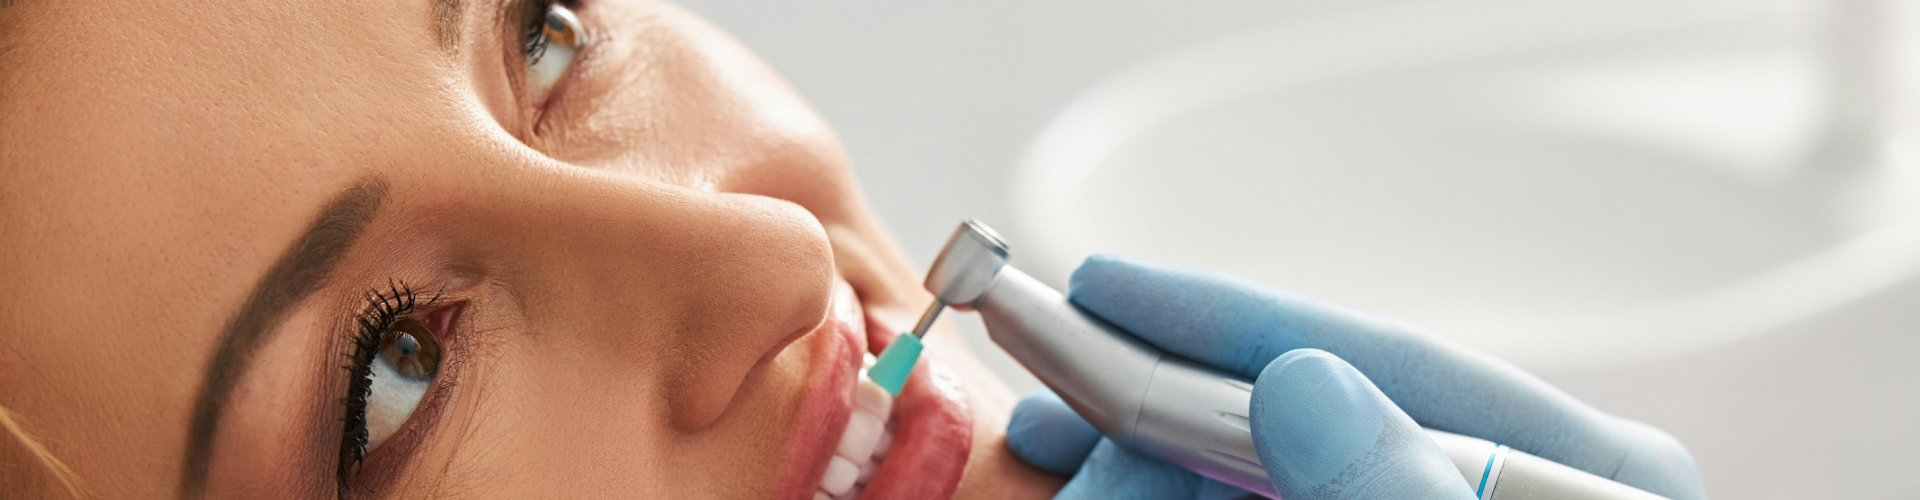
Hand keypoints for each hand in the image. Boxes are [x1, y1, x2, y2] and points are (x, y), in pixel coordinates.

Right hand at [1005, 255, 1706, 499]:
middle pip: (1305, 422)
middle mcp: (1493, 494)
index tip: (1105, 290)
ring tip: (1068, 474)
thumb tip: (1300, 385)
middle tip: (1064, 418)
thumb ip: (1408, 495)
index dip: (1231, 319)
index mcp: (1580, 476)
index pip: (1385, 360)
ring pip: (1259, 482)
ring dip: (1149, 476)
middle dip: (1166, 419)